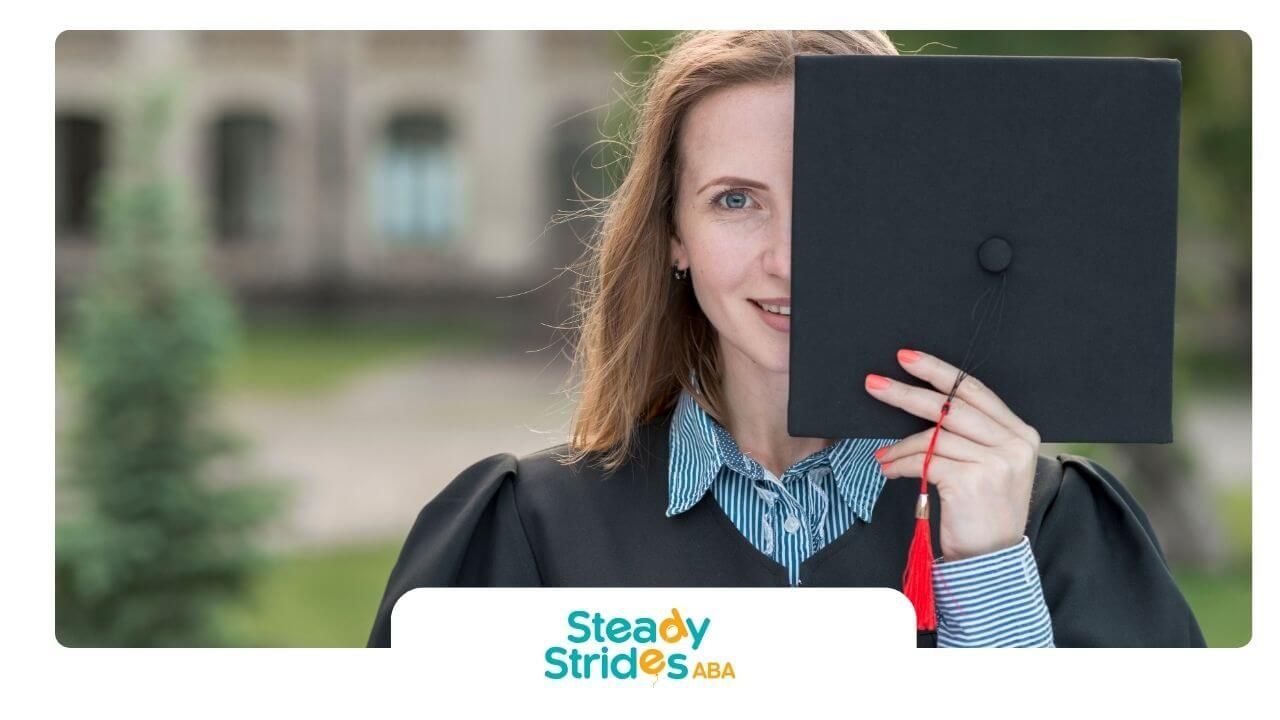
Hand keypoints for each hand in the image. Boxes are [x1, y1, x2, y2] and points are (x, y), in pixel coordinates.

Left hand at [865, 349, 1039, 561]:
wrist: (991, 560)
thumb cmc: (982, 512)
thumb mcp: (988, 467)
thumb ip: (972, 436)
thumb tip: (925, 405)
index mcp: (1020, 433)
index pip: (975, 391)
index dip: (939, 372)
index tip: (907, 358)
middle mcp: (1013, 444)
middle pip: (951, 407)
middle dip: (907, 393)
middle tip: (875, 383)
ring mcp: (996, 462)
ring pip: (933, 436)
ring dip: (899, 444)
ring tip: (881, 454)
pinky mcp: (972, 481)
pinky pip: (924, 461)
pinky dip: (900, 463)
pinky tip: (888, 468)